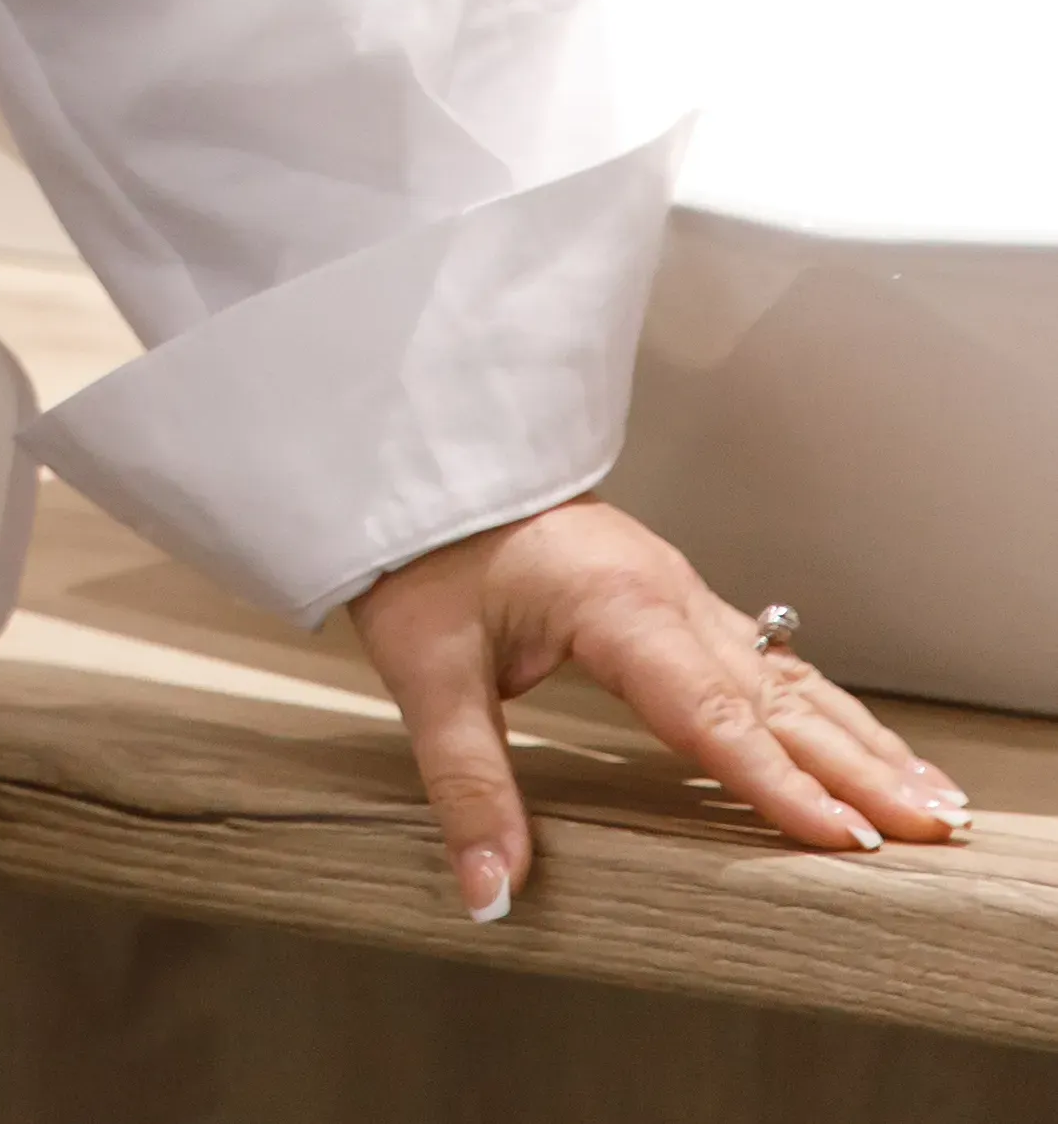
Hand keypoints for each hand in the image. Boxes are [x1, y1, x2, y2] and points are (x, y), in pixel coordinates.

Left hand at [350, 498, 974, 917]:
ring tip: (927, 795)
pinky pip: (761, 656)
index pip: (711, 713)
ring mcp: (672, 586)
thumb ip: (468, 783)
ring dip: (856, 736)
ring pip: (783, 672)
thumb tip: (491, 887)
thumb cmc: (418, 549)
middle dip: (857, 766)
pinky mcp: (666, 592)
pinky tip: (851, 739)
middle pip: (773, 695)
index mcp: (615, 605)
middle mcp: (662, 592)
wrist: (412, 454)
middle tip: (930, 828)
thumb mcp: (427, 671)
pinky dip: (818, 705)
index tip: (847, 839)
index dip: (778, 783)